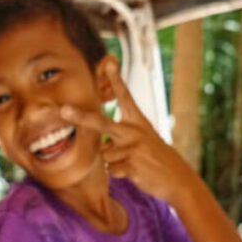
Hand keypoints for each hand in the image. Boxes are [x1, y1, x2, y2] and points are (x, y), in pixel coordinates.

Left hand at [63, 61, 193, 204]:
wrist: (178, 179)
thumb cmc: (154, 158)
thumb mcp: (142, 141)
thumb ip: (120, 138)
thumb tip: (102, 147)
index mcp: (138, 122)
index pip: (126, 98)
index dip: (117, 80)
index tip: (109, 63)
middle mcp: (135, 132)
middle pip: (101, 123)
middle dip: (81, 117)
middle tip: (63, 110)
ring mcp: (134, 148)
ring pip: (105, 154)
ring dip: (113, 162)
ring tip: (132, 163)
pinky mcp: (133, 165)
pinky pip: (111, 170)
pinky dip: (119, 173)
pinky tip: (135, 172)